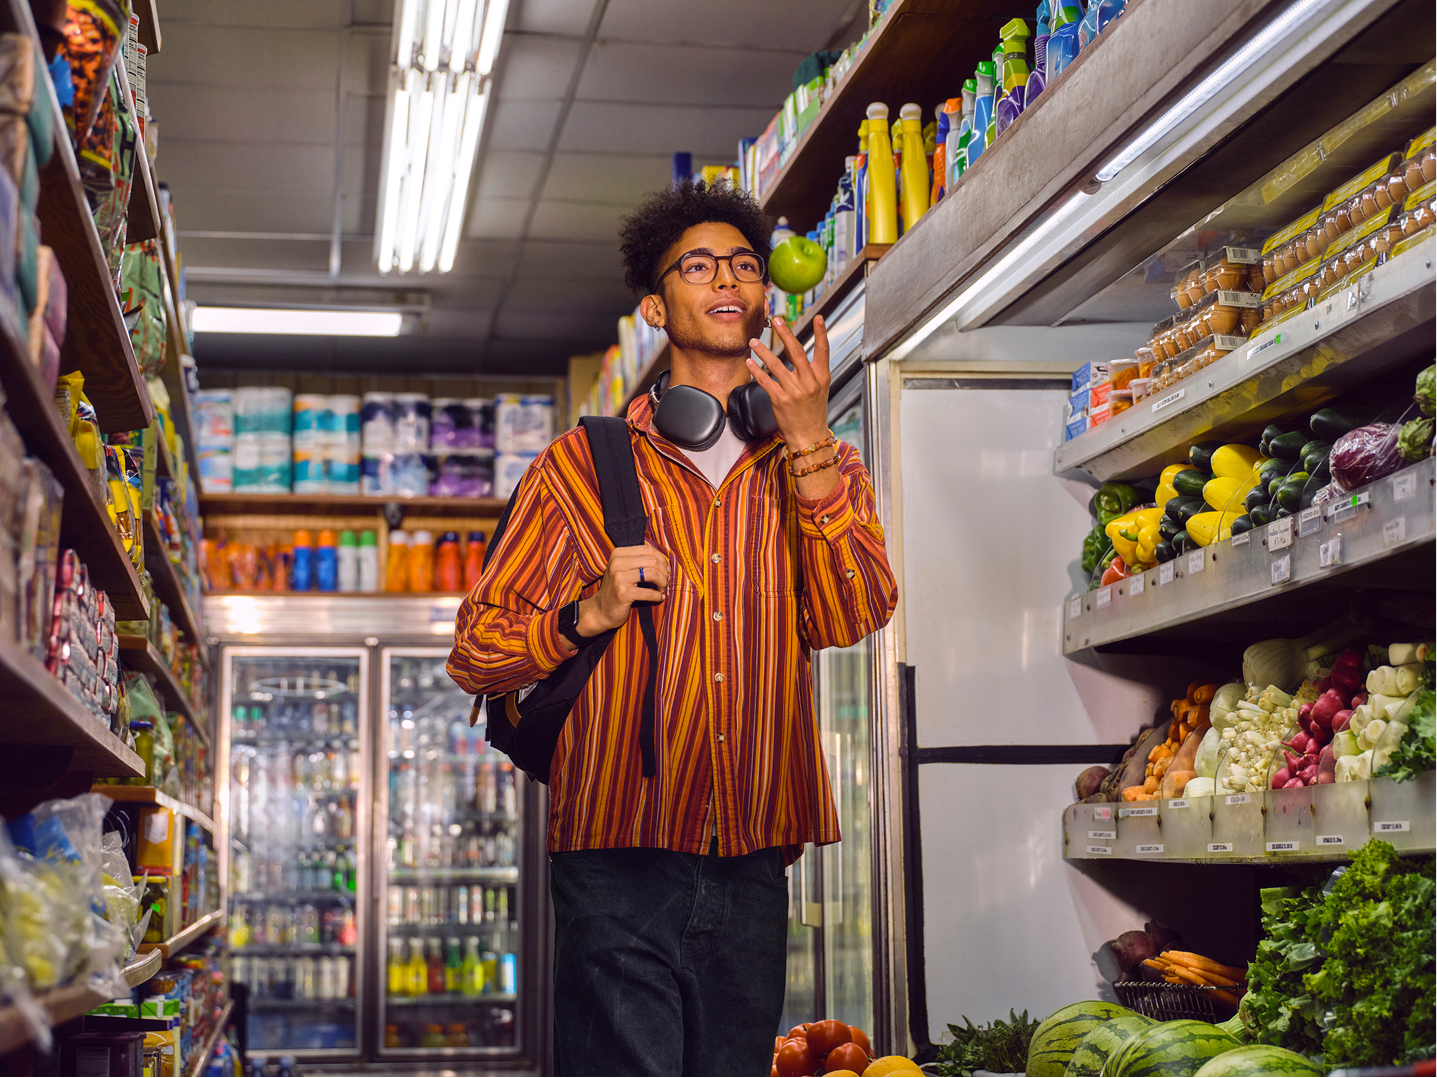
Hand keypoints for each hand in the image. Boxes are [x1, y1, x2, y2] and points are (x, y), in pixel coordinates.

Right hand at [574, 543, 670, 639]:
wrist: (601, 610)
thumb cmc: (617, 589)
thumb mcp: (623, 569)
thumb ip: (639, 561)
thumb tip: (665, 561)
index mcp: (618, 553)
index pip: (648, 549)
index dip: (661, 559)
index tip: (666, 569)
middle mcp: (617, 563)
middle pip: (652, 561)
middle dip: (664, 572)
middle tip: (666, 581)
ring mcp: (619, 578)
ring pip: (653, 574)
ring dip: (663, 583)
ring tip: (662, 589)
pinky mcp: (623, 593)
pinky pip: (649, 592)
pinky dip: (658, 596)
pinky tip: (659, 597)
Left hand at [747, 314, 830, 451]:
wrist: (809, 437)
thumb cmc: (813, 412)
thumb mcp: (820, 390)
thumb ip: (811, 372)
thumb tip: (797, 353)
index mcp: (821, 377)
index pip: (823, 350)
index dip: (822, 332)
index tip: (818, 317)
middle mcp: (809, 382)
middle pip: (797, 352)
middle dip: (786, 333)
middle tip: (777, 320)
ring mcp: (795, 391)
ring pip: (777, 364)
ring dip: (763, 351)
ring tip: (754, 342)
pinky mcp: (780, 400)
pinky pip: (766, 381)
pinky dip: (756, 370)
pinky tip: (750, 362)